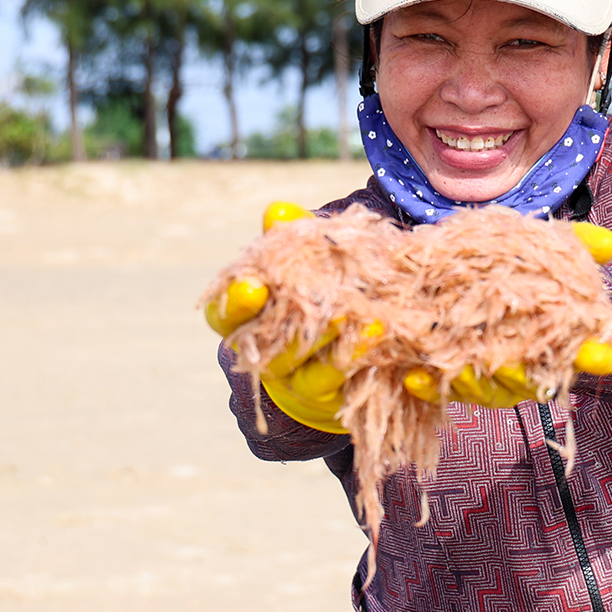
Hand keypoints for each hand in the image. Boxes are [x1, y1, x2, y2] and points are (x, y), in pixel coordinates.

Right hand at [206, 202, 378, 434]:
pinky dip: (364, 363)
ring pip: (309, 374)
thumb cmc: (308, 287)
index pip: (226, 316)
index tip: (251, 286)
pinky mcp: (334, 399)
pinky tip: (384, 338)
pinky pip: (347, 389)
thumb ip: (286, 238)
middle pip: (269, 350)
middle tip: (316, 304)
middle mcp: (265, 358)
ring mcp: (297, 384)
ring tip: (366, 320)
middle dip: (292, 328)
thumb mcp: (298, 259)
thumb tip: (277, 212)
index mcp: (243, 323)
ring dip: (336, 349)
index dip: (236, 304)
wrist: (339, 339)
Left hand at [401, 221, 611, 407]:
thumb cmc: (505, 269)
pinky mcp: (449, 384)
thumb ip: (572, 246)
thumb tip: (608, 242)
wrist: (444, 282)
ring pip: (486, 392)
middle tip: (513, 362)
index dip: (597, 356)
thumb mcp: (536, 249)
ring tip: (455, 365)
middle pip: (531, 381)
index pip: (587, 354)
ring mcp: (488, 380)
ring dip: (471, 381)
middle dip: (522, 374)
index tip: (600, 354)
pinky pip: (440, 392)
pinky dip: (429, 387)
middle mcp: (526, 367)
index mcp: (555, 339)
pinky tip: (415, 377)